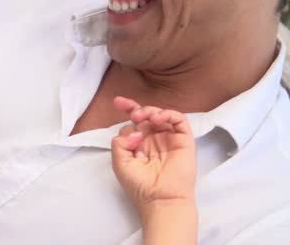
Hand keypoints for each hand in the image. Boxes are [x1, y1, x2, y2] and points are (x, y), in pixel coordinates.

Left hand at [111, 96, 195, 212]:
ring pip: (161, 115)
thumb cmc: (140, 185)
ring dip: (151, 111)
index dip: (127, 109)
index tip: (118, 102)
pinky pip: (179, 120)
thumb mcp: (120, 162)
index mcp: (139, 144)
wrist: (160, 200)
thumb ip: (120, 142)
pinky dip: (168, 114)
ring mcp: (169, 139)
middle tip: (134, 115)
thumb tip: (136, 130)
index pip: (134, 123)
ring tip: (143, 117)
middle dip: (137, 109)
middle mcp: (154, 140)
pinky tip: (157, 119)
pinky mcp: (184, 140)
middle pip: (146, 116)